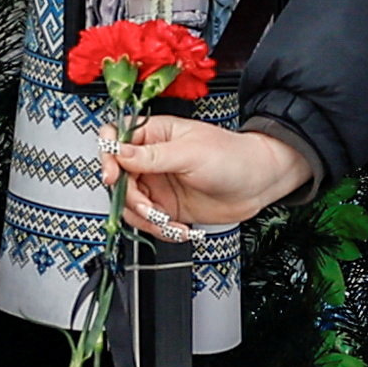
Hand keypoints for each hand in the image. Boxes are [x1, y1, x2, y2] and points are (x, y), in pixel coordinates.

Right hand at [104, 112, 314, 239]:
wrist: (260, 184)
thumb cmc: (233, 156)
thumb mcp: (191, 153)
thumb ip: (152, 156)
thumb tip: (118, 152)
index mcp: (154, 135)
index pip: (115, 140)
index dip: (107, 157)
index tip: (112, 176)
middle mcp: (151, 160)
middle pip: (118, 179)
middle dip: (130, 197)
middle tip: (149, 207)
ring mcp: (158, 185)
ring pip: (130, 205)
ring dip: (146, 219)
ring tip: (168, 221)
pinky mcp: (167, 207)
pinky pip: (149, 222)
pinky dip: (160, 230)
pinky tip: (179, 230)